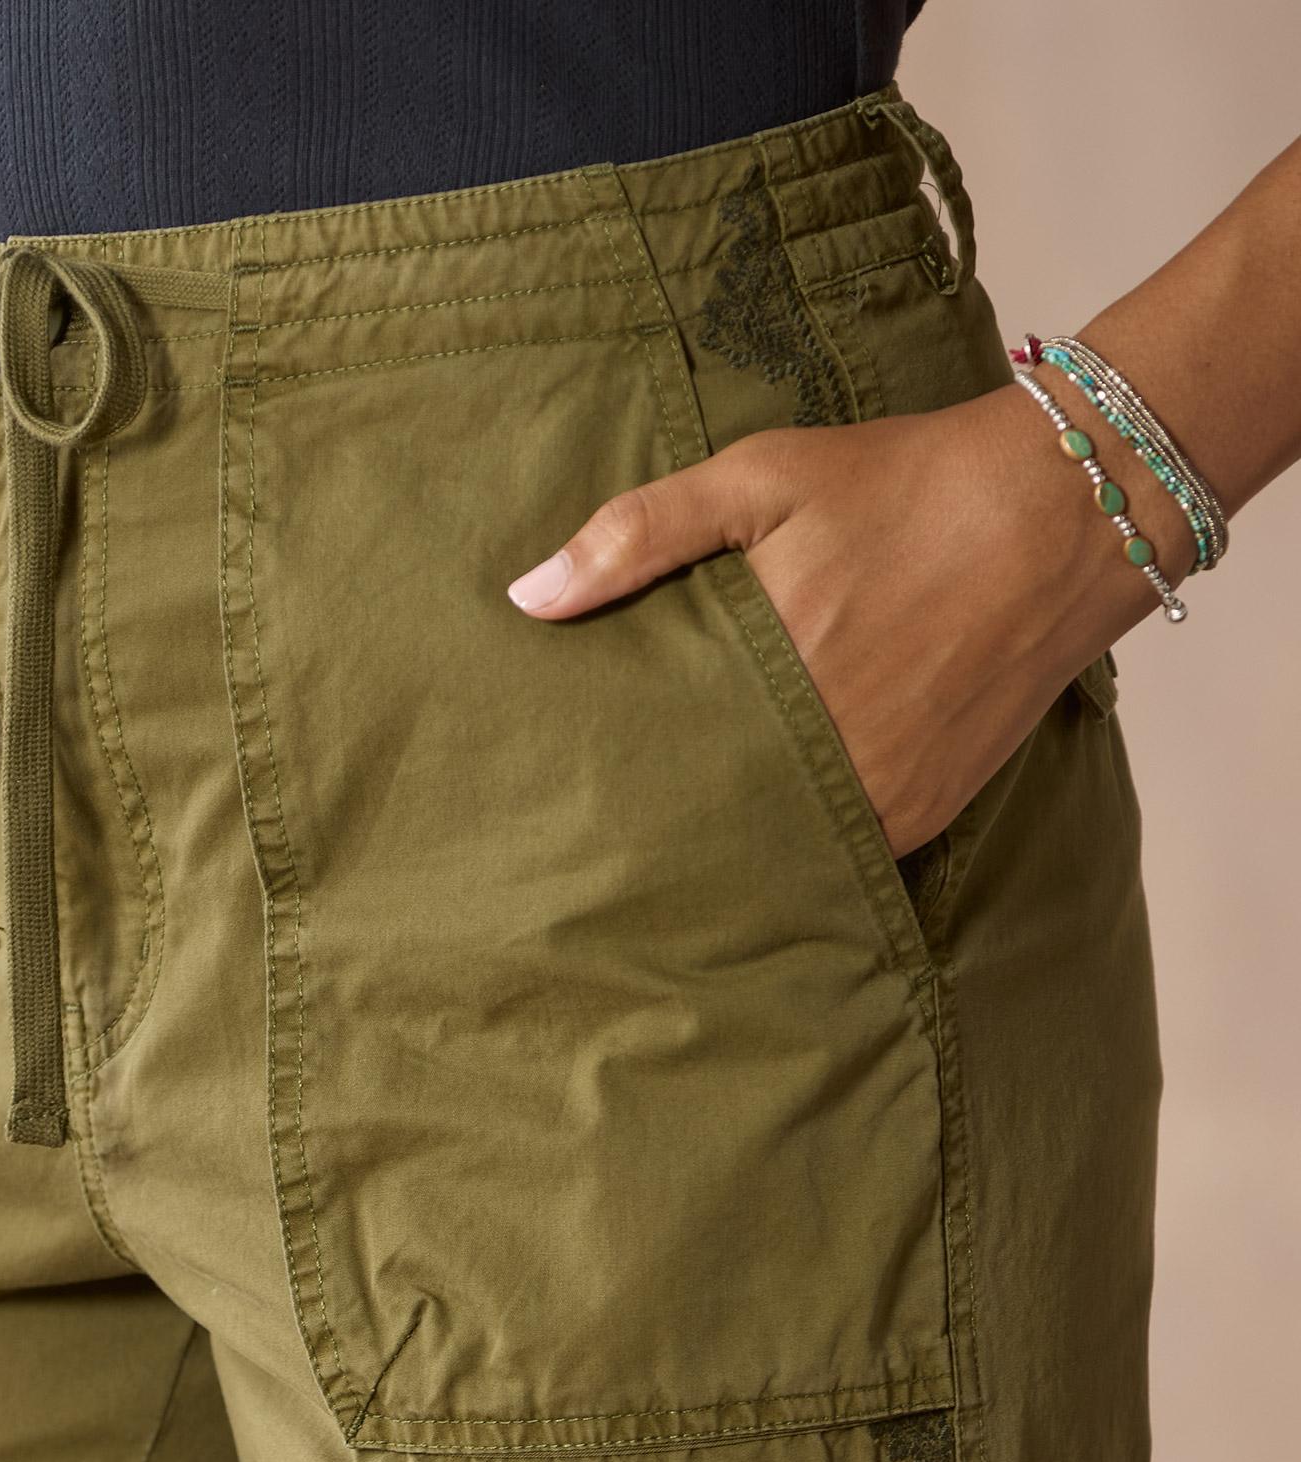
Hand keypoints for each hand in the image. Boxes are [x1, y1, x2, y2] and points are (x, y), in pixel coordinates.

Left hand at [505, 379, 1182, 857]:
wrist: (1065, 512)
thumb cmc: (903, 486)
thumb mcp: (759, 478)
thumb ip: (637, 535)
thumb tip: (528, 597)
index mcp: (768, 678)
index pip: (656, 766)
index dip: (610, 784)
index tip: (564, 797)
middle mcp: (826, 755)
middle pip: (712, 817)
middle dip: (660, 821)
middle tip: (600, 833)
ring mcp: (881, 795)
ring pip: (777, 844)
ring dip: (731, 836)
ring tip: (671, 835)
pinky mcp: (924, 812)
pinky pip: (843, 850)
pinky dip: (804, 839)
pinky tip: (763, 823)